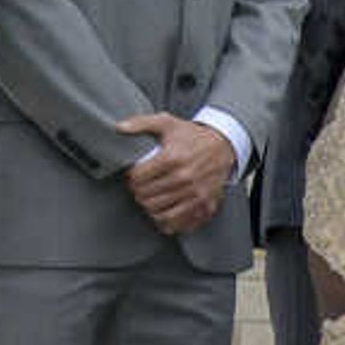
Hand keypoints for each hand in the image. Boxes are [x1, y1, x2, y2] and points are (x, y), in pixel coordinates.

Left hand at [118, 113, 236, 234]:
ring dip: (149, 206)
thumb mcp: (167, 123)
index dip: (131, 178)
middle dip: (138, 192)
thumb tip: (120, 127)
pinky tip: (162, 211)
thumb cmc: (193, 136)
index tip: (134, 176)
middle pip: (146, 196)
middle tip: (140, 187)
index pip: (138, 178)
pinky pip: (177, 221)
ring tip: (149, 198)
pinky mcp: (203, 204)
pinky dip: (165, 220)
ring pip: (158, 211)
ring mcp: (195, 193)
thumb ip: (141, 123)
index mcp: (172, 158)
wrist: (224, 146)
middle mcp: (184, 177)